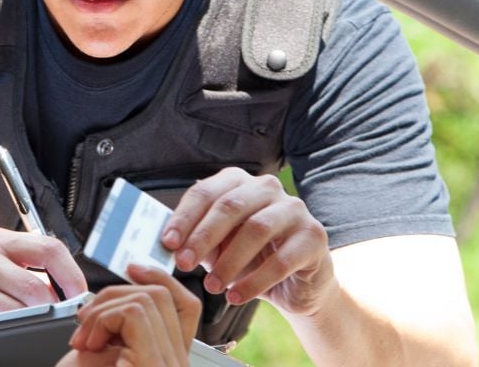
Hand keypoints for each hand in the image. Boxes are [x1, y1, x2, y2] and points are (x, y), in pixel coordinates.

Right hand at [0, 228, 87, 326]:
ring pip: (17, 309)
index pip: (50, 248)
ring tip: (16, 325)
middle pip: (35, 287)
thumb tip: (69, 290)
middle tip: (51, 321)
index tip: (79, 296)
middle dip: (50, 311)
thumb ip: (28, 270)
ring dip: (26, 324)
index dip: (71, 275)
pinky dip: (2, 331)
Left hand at [57, 264, 200, 366]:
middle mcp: (176, 366)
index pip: (185, 307)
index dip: (161, 279)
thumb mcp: (99, 359)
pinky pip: (136, 313)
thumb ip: (118, 330)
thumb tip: (119, 295)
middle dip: (115, 294)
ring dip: (103, 309)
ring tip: (83, 340)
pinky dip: (103, 319)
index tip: (133, 268)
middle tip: (85, 323)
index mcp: (166, 362)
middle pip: (163, 297)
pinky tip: (88, 345)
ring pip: (149, 299)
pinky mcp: (156, 365)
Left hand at [161, 168, 337, 315]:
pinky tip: (236, 297)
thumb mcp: (217, 247)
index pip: (206, 192)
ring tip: (212, 286)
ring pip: (256, 229)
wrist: (296, 284)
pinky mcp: (315, 236)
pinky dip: (254, 281)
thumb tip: (163, 245)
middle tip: (184, 264)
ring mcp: (295, 209)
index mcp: (239, 182)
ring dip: (229, 262)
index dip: (184, 217)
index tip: (168, 243)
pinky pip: (281, 259)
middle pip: (230, 206)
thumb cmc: (249, 259)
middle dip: (203, 237)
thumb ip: (194, 240)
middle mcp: (268, 188)